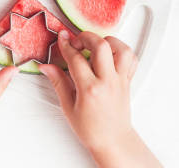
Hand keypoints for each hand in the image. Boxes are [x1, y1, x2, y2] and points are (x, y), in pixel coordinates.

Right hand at [40, 30, 160, 167]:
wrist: (113, 141)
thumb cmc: (91, 129)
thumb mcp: (68, 107)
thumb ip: (58, 82)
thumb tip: (46, 67)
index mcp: (90, 89)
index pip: (76, 58)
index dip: (66, 45)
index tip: (61, 38)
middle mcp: (107, 82)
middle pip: (101, 46)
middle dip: (86, 37)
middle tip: (77, 42)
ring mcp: (120, 80)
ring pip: (121, 49)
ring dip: (107, 42)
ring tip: (94, 46)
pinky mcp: (128, 81)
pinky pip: (131, 59)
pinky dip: (121, 51)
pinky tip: (109, 55)